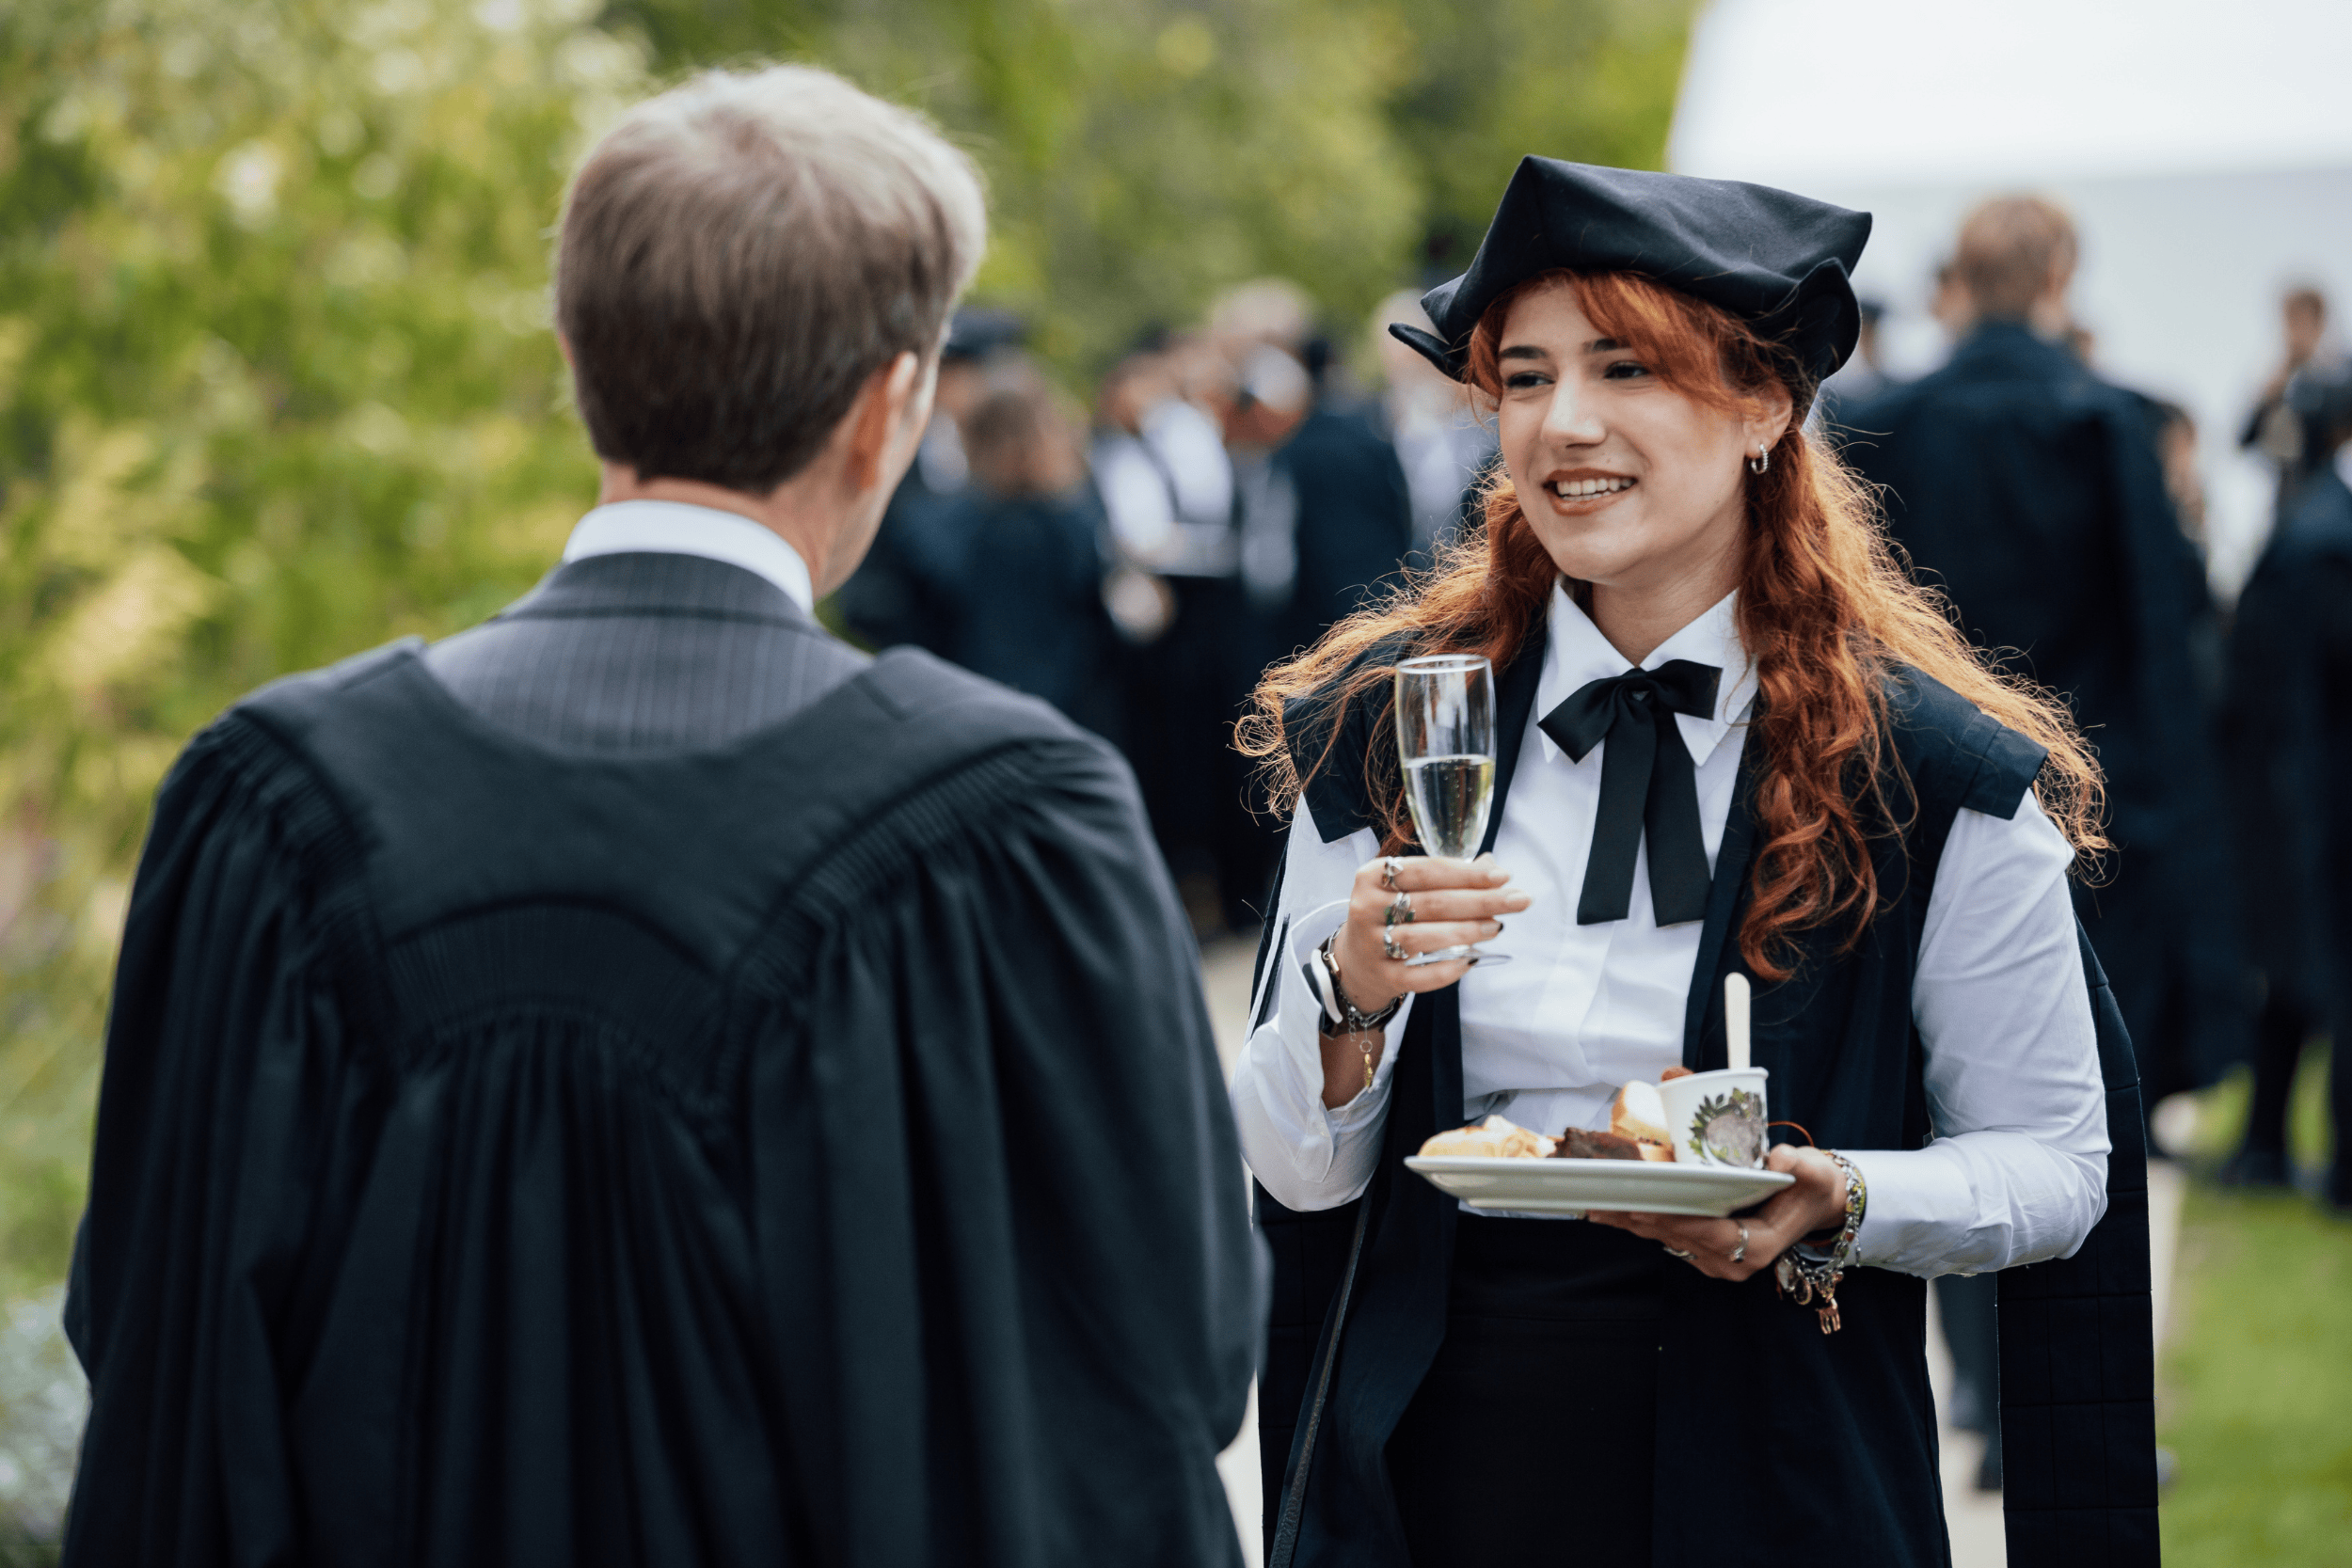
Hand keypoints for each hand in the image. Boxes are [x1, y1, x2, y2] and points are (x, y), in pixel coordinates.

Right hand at [1315, 854, 1525, 1107]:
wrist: (1356, 961)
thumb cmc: (1391, 914)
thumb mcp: (1409, 888)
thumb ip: (1447, 875)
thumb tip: (1492, 866)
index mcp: (1372, 876)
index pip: (1426, 870)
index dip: (1467, 873)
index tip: (1503, 876)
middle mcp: (1366, 907)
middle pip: (1431, 903)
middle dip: (1480, 901)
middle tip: (1517, 900)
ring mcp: (1371, 944)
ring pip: (1424, 937)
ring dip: (1467, 931)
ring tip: (1497, 927)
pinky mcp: (1382, 976)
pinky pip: (1419, 976)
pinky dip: (1448, 969)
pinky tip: (1472, 959)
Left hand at [1584, 1144, 1848, 1281]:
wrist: (1814, 1201)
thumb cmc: (1811, 1184)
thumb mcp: (1813, 1171)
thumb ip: (1798, 1164)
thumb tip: (1776, 1159)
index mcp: (1760, 1247)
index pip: (1712, 1235)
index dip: (1677, 1221)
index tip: (1644, 1206)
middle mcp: (1734, 1261)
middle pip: (1680, 1238)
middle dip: (1639, 1219)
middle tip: (1602, 1201)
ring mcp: (1716, 1260)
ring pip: (1667, 1239)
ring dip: (1630, 1222)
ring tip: (1594, 1204)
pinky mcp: (1702, 1249)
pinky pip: (1667, 1236)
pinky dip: (1639, 1221)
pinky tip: (1609, 1209)